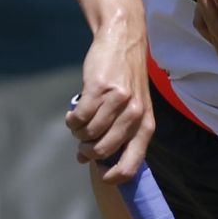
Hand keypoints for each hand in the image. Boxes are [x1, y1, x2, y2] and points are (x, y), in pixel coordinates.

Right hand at [65, 27, 152, 181]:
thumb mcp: (132, 110)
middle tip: (82, 141)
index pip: (131, 166)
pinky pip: (79, 117)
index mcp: (146, 127)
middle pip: (103, 151)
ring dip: (78, 133)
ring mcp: (118, 102)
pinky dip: (72, 120)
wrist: (123, 41)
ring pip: (88, 134)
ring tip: (78, 123)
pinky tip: (73, 115)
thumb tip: (84, 160)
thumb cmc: (126, 80)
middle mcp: (135, 116)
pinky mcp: (99, 90)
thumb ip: (114, 136)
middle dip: (88, 150)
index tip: (100, 173)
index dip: (113, 177)